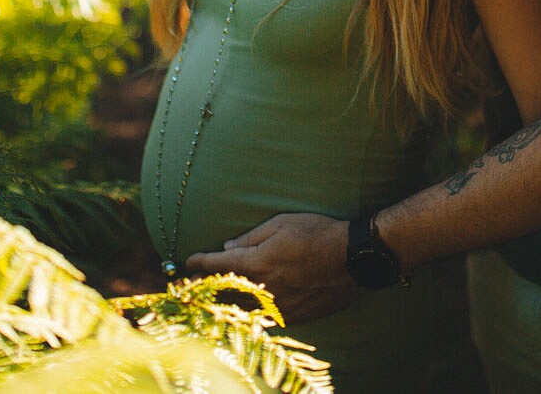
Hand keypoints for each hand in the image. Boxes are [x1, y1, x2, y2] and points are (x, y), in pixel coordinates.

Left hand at [185, 212, 358, 323]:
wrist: (354, 258)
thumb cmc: (318, 234)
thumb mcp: (282, 224)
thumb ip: (251, 238)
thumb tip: (228, 247)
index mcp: (257, 263)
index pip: (218, 265)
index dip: (199, 263)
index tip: (187, 262)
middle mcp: (263, 289)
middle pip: (225, 291)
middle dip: (207, 285)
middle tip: (193, 283)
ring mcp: (278, 306)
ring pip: (244, 307)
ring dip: (228, 301)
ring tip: (217, 296)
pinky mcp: (294, 315)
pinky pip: (265, 316)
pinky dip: (253, 310)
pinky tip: (250, 306)